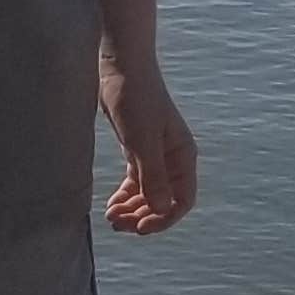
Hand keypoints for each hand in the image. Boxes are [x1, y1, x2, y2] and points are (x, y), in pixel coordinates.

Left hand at [99, 49, 196, 235]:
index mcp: (183, 156)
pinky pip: (135, 182)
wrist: (122, 67)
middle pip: (163, 201)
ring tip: (111, 218)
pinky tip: (112, 205)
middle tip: (117, 225)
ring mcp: (155, 154)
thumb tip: (161, 208)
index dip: (163, 218)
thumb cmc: (136, 98)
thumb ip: (152, 176)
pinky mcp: (137, 149)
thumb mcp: (142, 140)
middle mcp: (172, 158)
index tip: (139, 228)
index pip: (182, 200)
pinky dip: (125, 196)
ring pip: (148, 193)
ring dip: (132, 209)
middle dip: (142, 216)